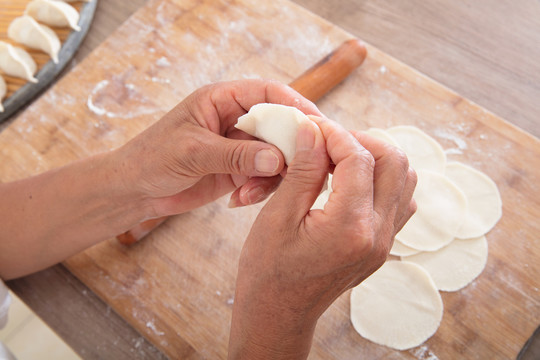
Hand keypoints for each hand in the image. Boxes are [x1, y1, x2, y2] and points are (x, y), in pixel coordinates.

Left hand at [115, 80, 321, 217]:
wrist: (134, 191)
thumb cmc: (153, 158)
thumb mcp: (193, 152)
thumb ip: (236, 154)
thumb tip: (278, 158)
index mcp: (222, 100)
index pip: (268, 94)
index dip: (295, 106)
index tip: (317, 124)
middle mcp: (234, 120)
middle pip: (279, 125)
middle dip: (291, 147)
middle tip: (303, 167)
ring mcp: (239, 147)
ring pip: (276, 154)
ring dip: (273, 175)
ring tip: (250, 192)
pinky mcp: (239, 171)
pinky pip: (265, 177)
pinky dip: (261, 189)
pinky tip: (241, 199)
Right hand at [228, 117, 416, 358]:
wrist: (279, 313)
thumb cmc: (269, 270)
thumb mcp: (278, 216)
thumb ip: (303, 170)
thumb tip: (314, 129)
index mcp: (349, 227)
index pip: (359, 159)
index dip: (335, 134)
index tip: (313, 126)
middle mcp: (377, 234)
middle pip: (395, 162)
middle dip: (363, 140)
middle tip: (329, 140)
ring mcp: (384, 242)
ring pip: (404, 179)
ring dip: (375, 158)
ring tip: (339, 158)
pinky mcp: (382, 246)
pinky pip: (399, 201)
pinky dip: (381, 180)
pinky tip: (351, 182)